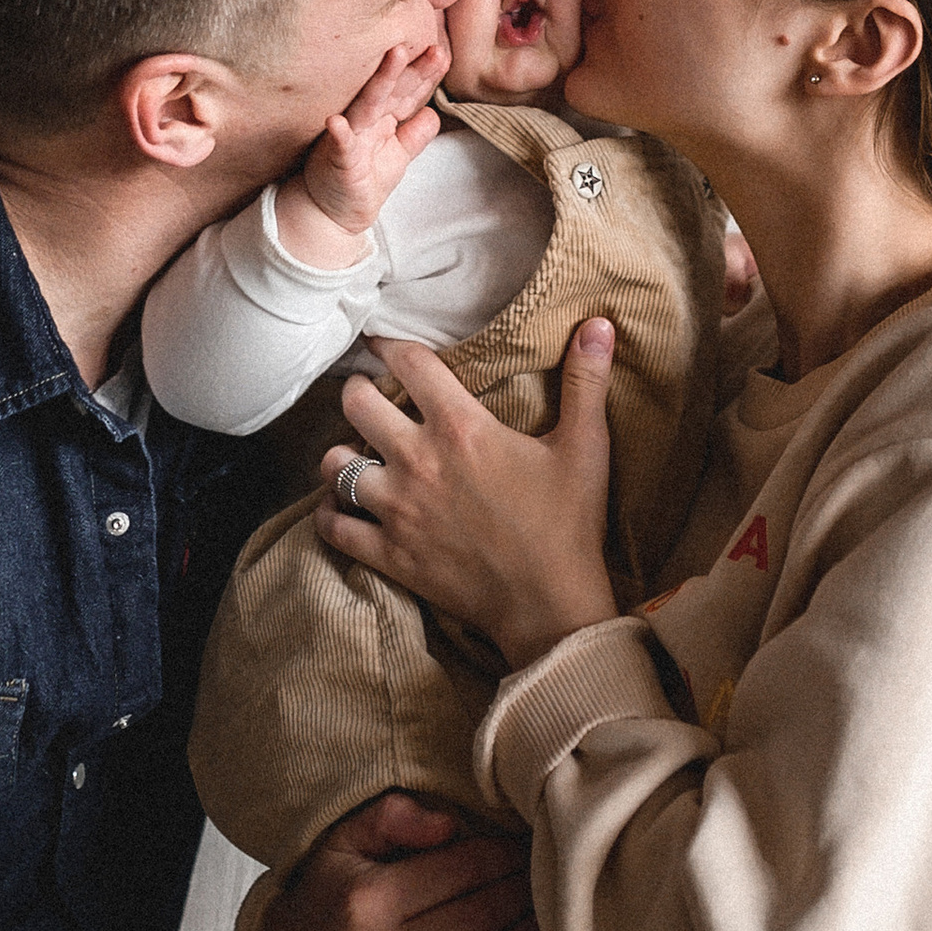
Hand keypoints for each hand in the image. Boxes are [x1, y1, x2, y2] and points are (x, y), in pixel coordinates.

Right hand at [263, 794, 540, 930]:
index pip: (463, 871)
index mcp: (369, 898)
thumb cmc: (328, 887)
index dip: (503, 855)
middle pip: (475, 921)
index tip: (526, 846)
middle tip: (545, 881)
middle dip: (519, 895)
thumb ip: (394, 816)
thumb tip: (451, 826)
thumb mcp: (347, 835)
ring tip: (542, 930)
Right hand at [283, 42, 448, 256]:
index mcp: (382, 120)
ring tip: (396, 56)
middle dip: (414, 68)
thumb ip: (414, 135)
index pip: (408, 94)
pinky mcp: (338, 161)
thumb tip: (433, 113)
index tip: (444, 54)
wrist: (330, 214)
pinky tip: (336, 121)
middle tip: (435, 47)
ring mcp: (351, 138)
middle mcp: (367, 123)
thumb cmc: (361, 182)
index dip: (426, 76)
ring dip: (382, 81)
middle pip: (394, 90)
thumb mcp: (396, 157)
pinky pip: (339, 145)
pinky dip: (339, 133)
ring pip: (368, 106)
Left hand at [322, 323, 620, 670]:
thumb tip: (599, 324)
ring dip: (343, 455)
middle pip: (356, 404)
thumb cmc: (567, 525)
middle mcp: (417, 461)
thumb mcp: (585, 447)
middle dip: (358, 392)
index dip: (389, 344)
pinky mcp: (389, 554)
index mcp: (461, 428)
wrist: (548, 606)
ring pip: (335, 464)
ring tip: (358, 453)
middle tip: (368, 395)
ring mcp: (397, 510)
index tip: (381, 341)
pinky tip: (342, 507)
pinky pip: (334, 527)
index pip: (409, 364)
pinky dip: (331, 513)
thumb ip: (587, 382)